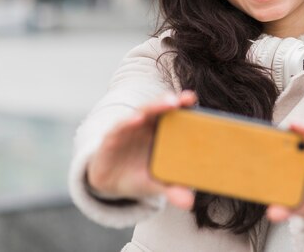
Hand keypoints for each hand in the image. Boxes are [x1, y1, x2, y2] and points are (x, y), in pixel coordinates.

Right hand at [86, 90, 197, 209]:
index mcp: (163, 132)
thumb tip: (189, 204)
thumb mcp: (156, 184)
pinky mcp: (112, 136)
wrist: (109, 182)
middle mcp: (148, 125)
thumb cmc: (139, 175)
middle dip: (174, 101)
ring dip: (155, 106)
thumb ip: (172, 189)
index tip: (195, 101)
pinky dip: (129, 121)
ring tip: (168, 103)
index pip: (176, 115)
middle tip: (186, 99)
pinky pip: (121, 126)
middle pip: (162, 108)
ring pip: (143, 112)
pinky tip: (136, 119)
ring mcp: (130, 128)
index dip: (186, 106)